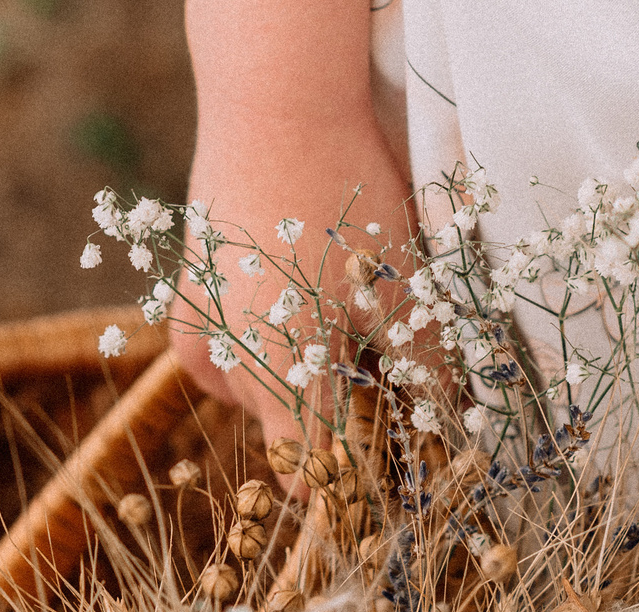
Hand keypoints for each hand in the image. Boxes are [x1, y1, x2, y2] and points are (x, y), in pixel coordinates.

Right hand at [179, 0, 416, 449]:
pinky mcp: (183, 301)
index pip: (312, 476)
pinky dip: (257, 351)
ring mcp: (198, 336)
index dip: (354, 476)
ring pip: (252, 394)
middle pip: (286, 434)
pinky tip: (291, 313)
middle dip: (333, 420)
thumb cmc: (346, 203)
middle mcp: (230, 371)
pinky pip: (222, 357)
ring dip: (293, 383)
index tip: (389, 458)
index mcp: (283, 383)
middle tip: (379, 370)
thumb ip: (428, 370)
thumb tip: (455, 426)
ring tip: (336, 329)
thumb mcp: (406, 291)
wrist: (270, 107)